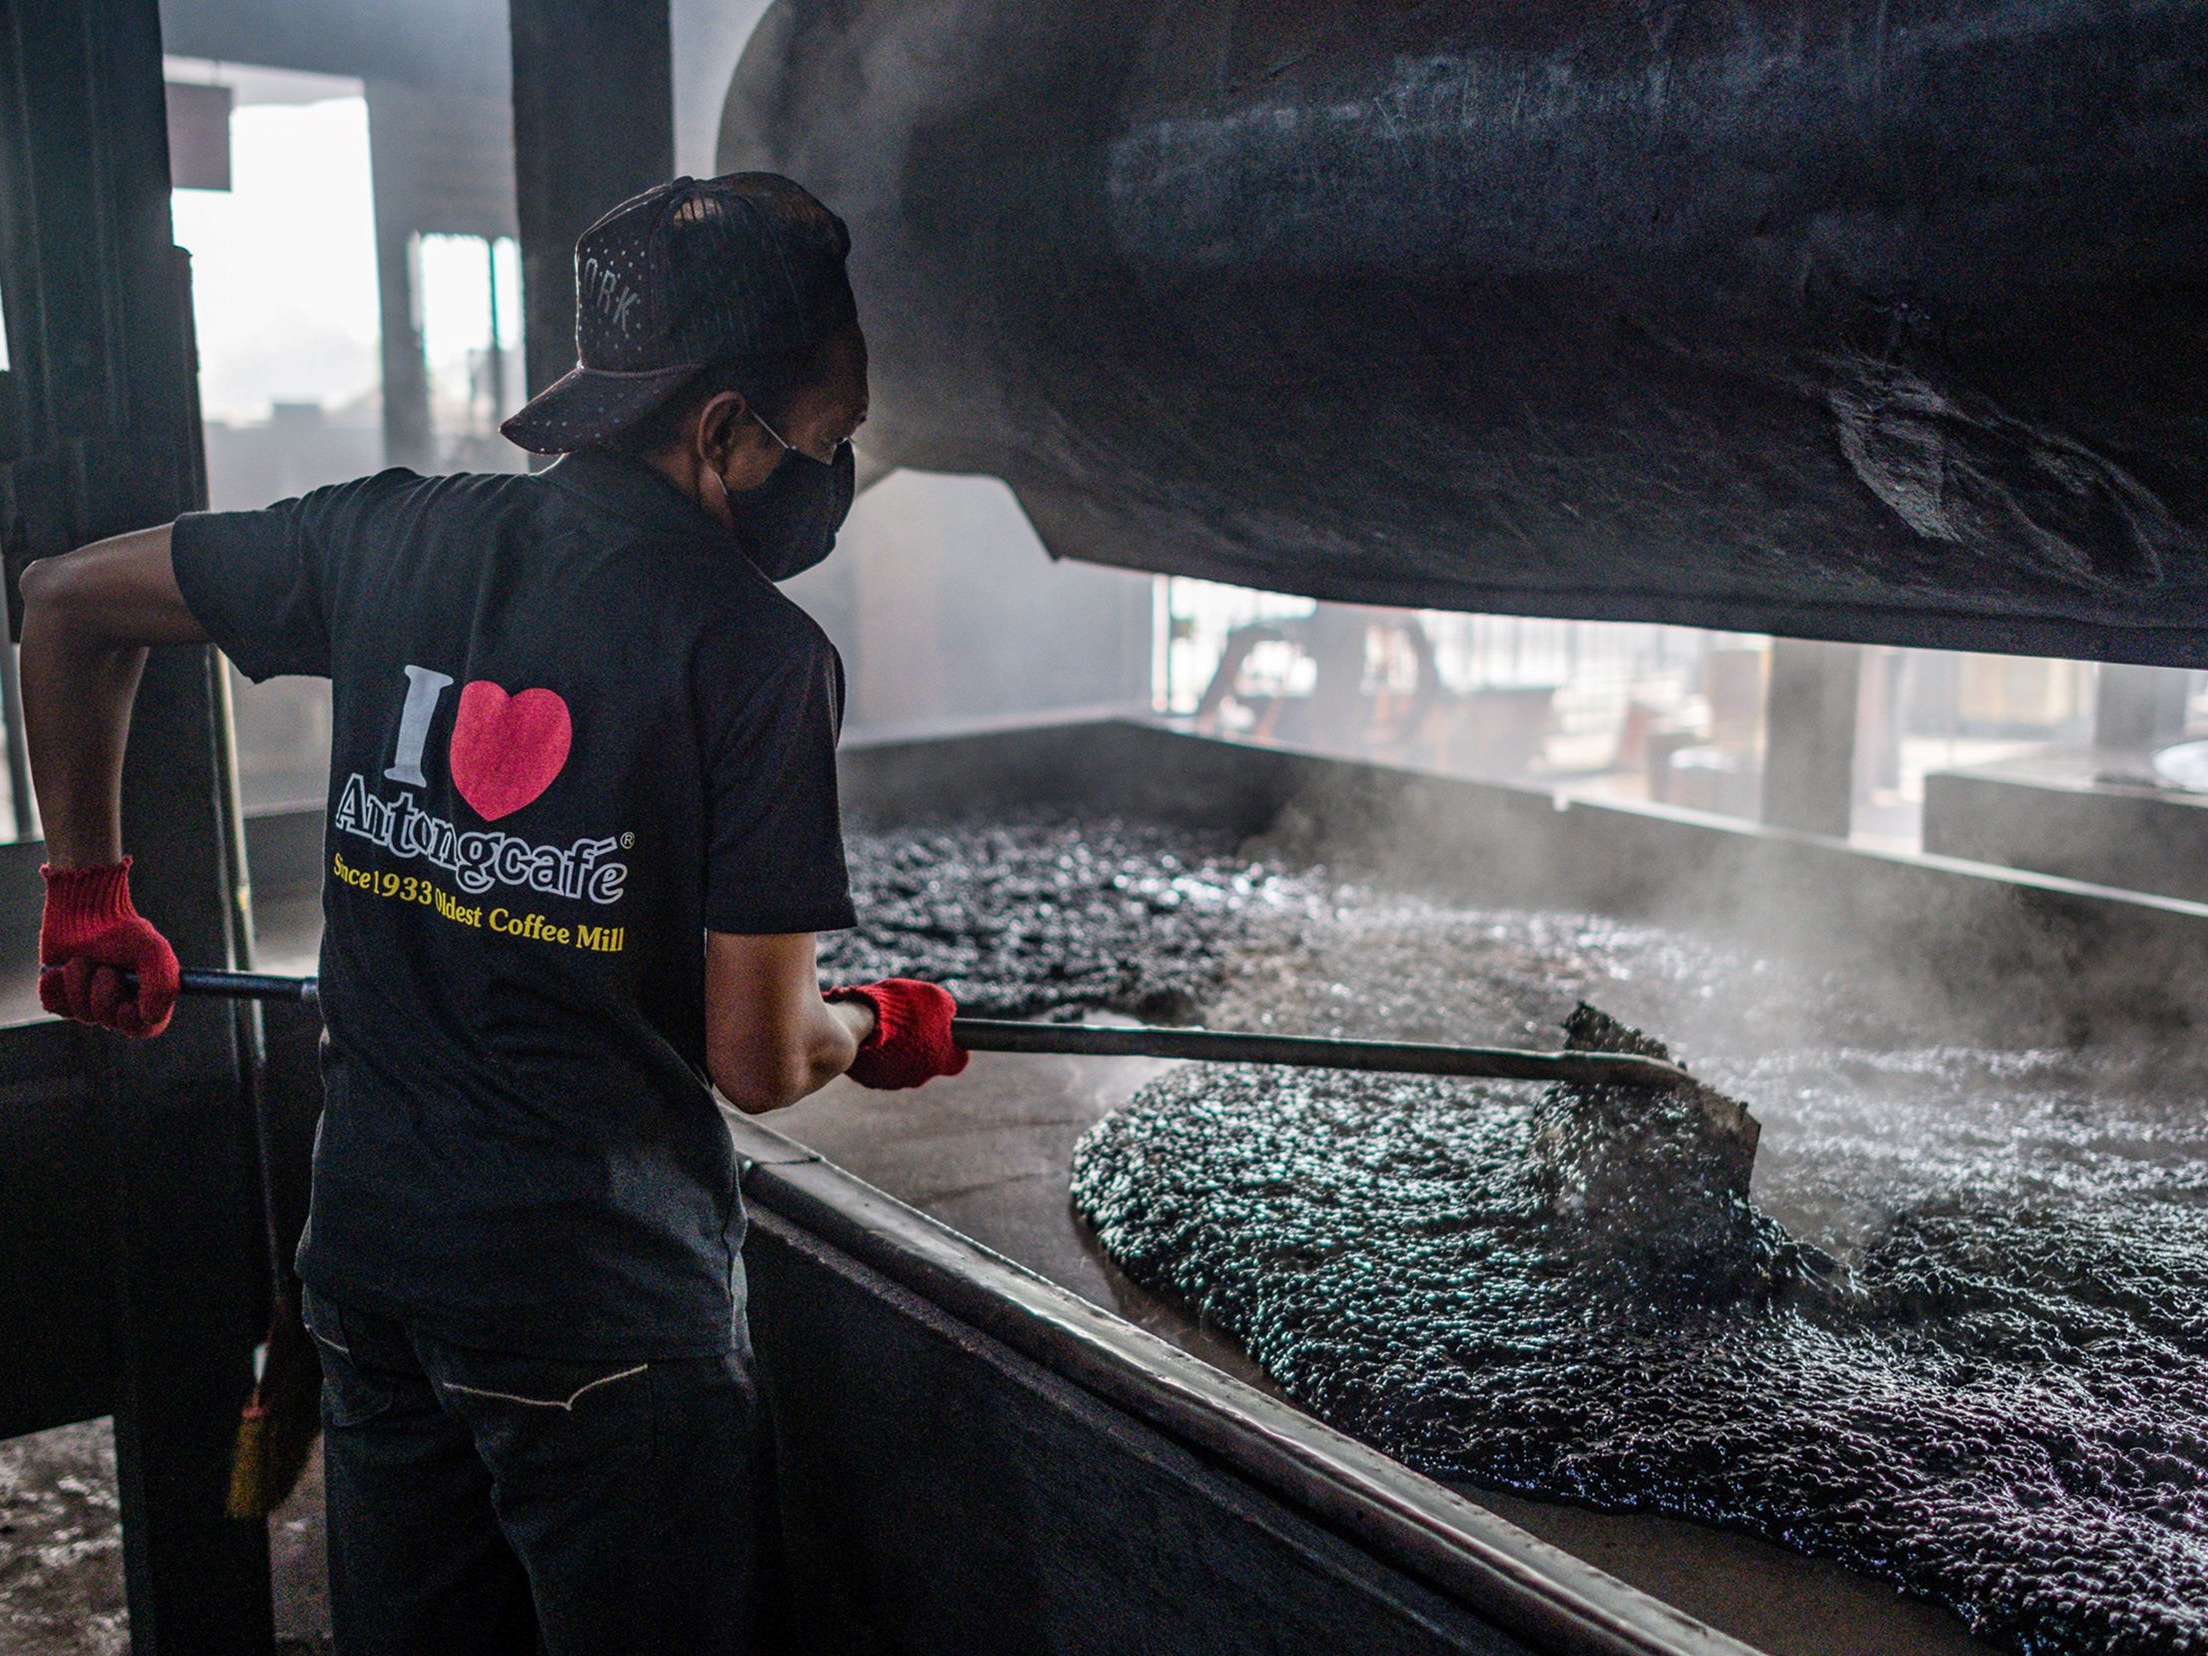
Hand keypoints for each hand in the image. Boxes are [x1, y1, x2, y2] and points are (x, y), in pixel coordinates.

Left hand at [39, 859, 179, 1037]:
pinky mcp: (60, 993)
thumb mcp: (153, 952)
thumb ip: (163, 987)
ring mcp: (85, 999)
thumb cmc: (123, 929)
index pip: (142, 1028)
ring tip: (83, 959)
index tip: (128, 1005)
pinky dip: (55, 987)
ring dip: (79, 982)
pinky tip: (59, 969)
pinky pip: (53, 1005)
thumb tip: (151, 1017)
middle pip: (106, 1020)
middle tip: (106, 967)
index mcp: (145, 996)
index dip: (133, 1022)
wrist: (84, 908)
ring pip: (78, 1011)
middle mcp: (116, 1002)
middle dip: (103, 991)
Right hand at [825, 978, 968, 1089]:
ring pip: (902, 1065)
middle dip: (921, 1045)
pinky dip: (877, 1054)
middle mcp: (921, 1076)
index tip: (945, 1032)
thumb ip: (945, 1007)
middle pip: (928, 1062)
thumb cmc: (899, 1007)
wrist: (857, 1023)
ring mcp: (895, 1081)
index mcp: (943, 1059)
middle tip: (910, 1022)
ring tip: (886, 1026)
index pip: (958, 1060)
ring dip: (898, 1049)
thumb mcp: (932, 996)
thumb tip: (947, 1012)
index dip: (953, 1046)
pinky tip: (870, 1036)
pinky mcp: (871, 1081)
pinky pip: (878, 1067)